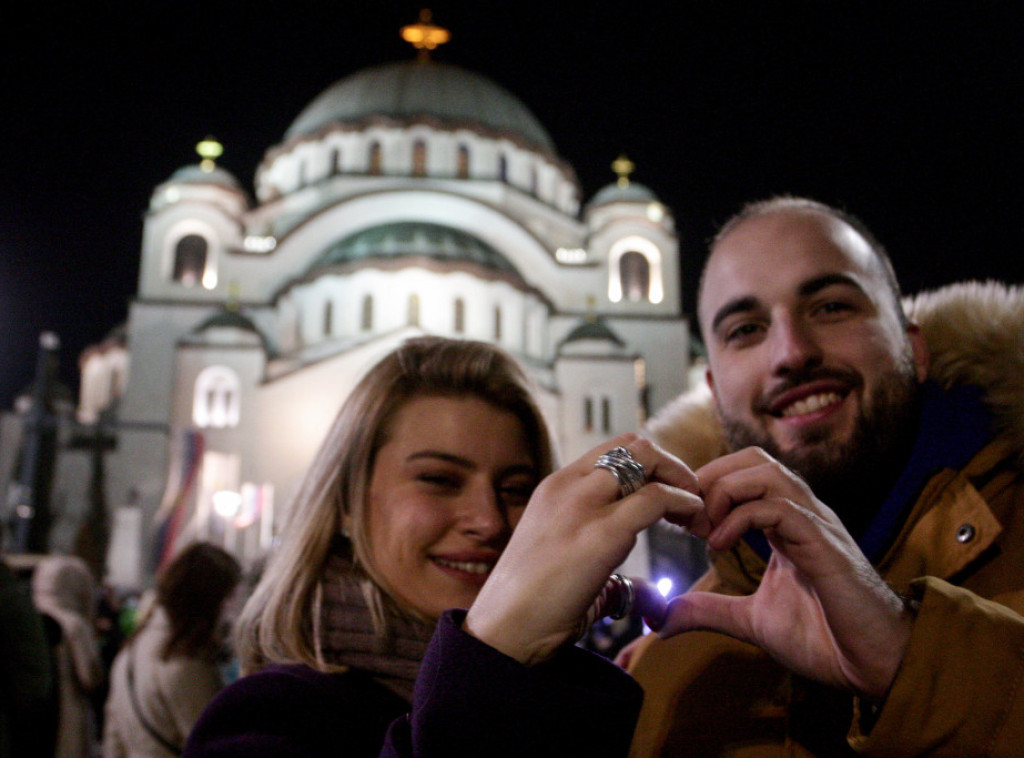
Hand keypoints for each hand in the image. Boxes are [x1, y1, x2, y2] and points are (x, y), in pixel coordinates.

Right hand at [464, 434, 702, 665]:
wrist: (502, 630)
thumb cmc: (531, 608)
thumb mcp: (570, 569)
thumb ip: (610, 573)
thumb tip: (648, 597)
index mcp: (556, 488)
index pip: (613, 450)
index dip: (651, 466)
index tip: (669, 497)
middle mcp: (567, 486)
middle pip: (634, 444)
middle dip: (671, 465)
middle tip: (688, 498)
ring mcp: (581, 505)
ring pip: (646, 456)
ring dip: (681, 478)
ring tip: (695, 512)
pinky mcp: (600, 534)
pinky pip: (654, 499)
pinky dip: (683, 503)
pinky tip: (692, 521)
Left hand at [656, 447, 912, 699]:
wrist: (877, 665)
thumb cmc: (825, 638)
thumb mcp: (751, 621)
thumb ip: (711, 610)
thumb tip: (663, 619)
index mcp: (786, 523)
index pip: (744, 472)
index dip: (705, 485)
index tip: (679, 518)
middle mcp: (803, 514)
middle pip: (752, 458)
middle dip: (710, 477)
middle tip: (685, 517)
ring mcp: (816, 524)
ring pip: (766, 472)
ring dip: (723, 492)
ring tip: (703, 529)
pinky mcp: (824, 545)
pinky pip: (780, 508)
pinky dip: (741, 518)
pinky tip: (720, 546)